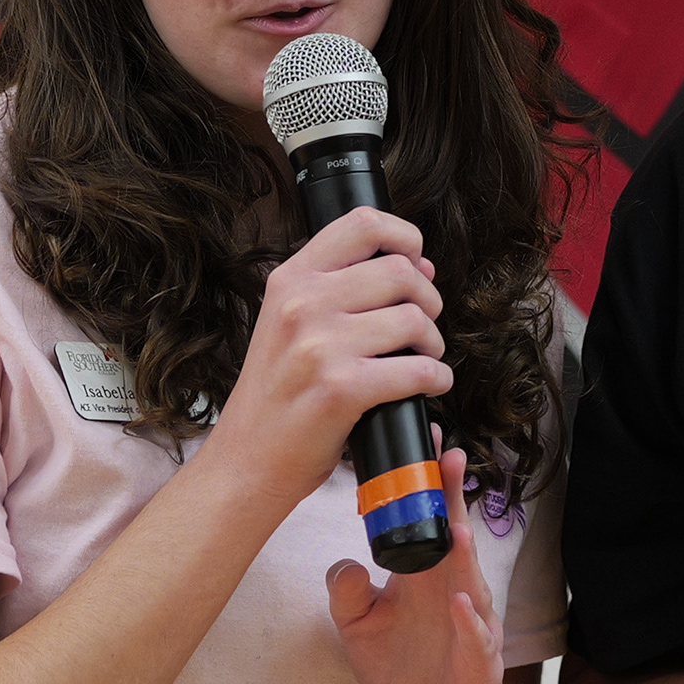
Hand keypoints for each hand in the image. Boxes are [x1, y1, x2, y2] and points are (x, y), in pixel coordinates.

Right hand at [206, 205, 448, 500]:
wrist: (247, 460)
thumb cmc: (276, 395)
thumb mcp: (290, 325)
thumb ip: (345, 289)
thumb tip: (420, 265)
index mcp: (291, 280)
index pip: (363, 224)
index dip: (405, 238)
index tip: (416, 263)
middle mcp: (303, 304)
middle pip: (401, 272)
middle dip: (428, 300)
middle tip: (422, 328)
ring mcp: (320, 346)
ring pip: (415, 319)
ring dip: (433, 343)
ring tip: (422, 359)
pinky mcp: (342, 389)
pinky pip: (418, 370)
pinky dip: (437, 379)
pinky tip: (429, 386)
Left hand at [327, 448, 502, 683]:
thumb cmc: (399, 671)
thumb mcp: (358, 629)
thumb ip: (346, 592)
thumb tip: (346, 562)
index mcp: (426, 578)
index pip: (430, 522)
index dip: (430, 486)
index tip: (424, 443)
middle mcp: (455, 594)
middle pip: (458, 540)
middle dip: (455, 502)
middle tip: (451, 458)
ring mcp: (472, 630)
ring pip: (473, 586)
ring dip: (466, 558)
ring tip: (457, 527)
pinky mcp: (479, 668)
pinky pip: (477, 643)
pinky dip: (471, 624)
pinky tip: (462, 605)